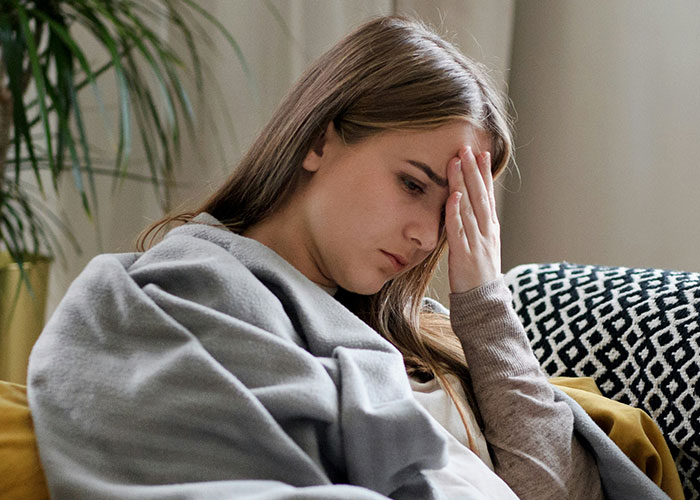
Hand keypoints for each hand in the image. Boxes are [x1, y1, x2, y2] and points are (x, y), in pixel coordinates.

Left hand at [444, 146, 500, 293]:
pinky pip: (458, 229)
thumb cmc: (479, 276)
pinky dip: (455, 211)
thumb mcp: (482, 247)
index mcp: (491, 229)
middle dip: (473, 170)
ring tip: (457, 161)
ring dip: (463, 182)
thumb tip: (467, 209)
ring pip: (469, 206)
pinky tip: (453, 195)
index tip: (482, 153)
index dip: (485, 174)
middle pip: (480, 195)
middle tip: (467, 148)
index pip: (488, 196)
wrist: (484, 304)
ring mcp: (476, 242)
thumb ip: (476, 228)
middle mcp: (486, 232)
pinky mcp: (464, 254)